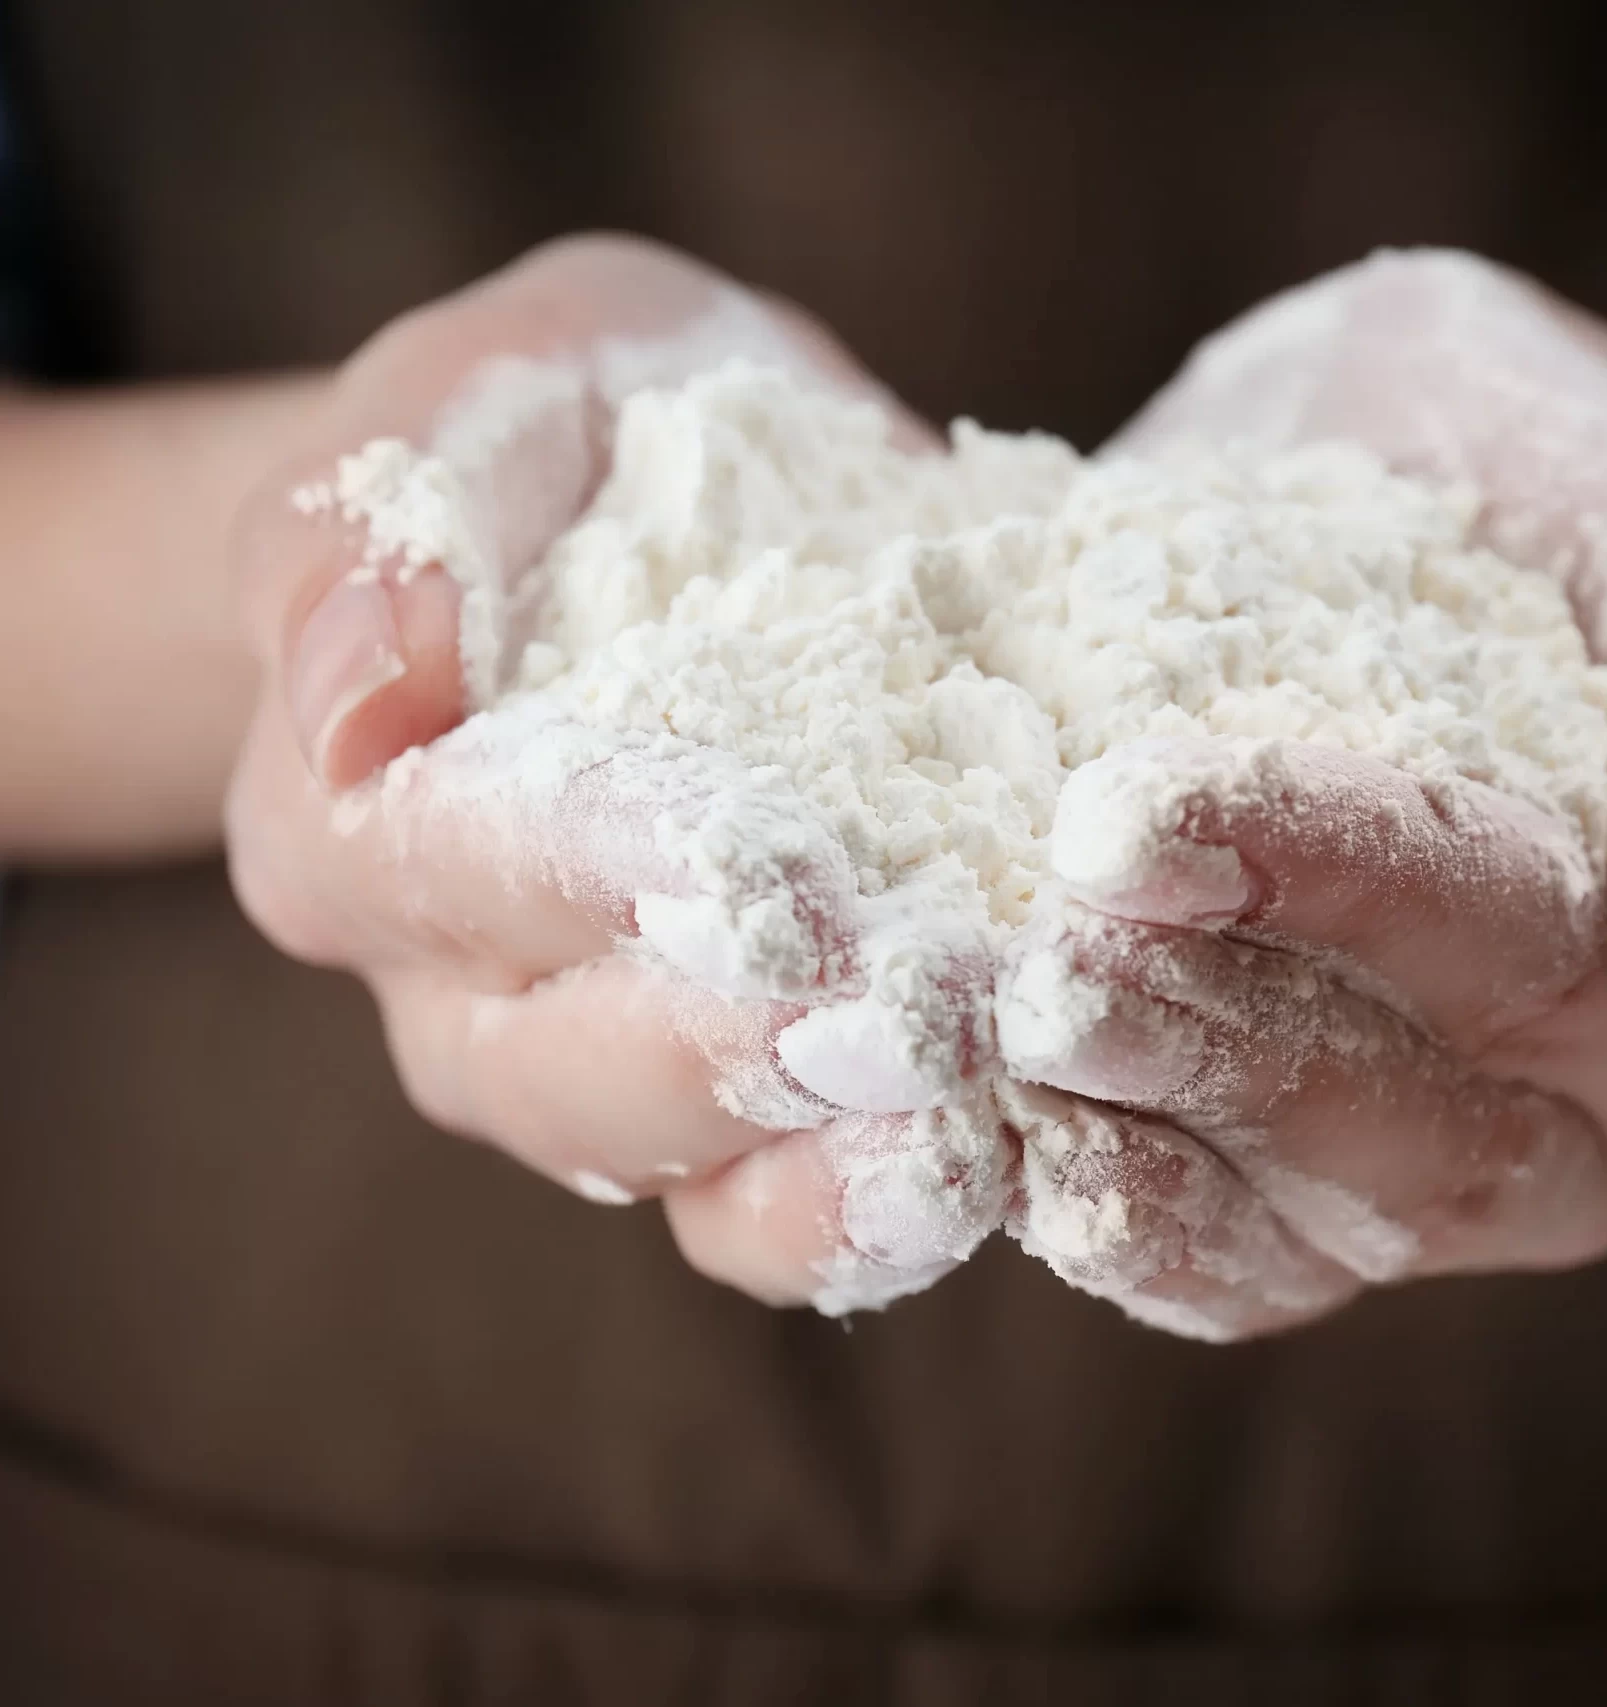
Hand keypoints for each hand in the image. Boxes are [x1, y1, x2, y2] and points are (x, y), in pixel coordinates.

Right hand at [226, 236, 1011, 1314]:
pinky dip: (875, 1210)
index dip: (604, 869)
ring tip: (973, 1117)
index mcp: (347, 824)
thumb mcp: (485, 394)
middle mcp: (452, 987)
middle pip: (565, 1068)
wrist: (685, 504)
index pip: (449, 872)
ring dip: (828, 1155)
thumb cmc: (574, 435)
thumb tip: (359, 705)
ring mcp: (589, 1074)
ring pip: (677, 1171)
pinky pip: (772, 1214)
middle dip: (741, 1041)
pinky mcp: (727, 1116)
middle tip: (907, 1003)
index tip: (765, 851)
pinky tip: (993, 1162)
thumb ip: (382, 521)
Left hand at [993, 250, 1606, 1337]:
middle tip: (1047, 964)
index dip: (1337, 884)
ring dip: (1163, 1145)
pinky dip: (1135, 1225)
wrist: (1439, 509)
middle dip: (1229, 1045)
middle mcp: (1605, 1106)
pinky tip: (1021, 1154)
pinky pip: (1251, 1272)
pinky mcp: (1331, 1210)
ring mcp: (1466, 1176)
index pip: (1529, 941)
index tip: (1140, 814)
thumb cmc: (1549, 497)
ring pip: (1334, 1226)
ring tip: (1016, 1047)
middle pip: (1431, 1126)